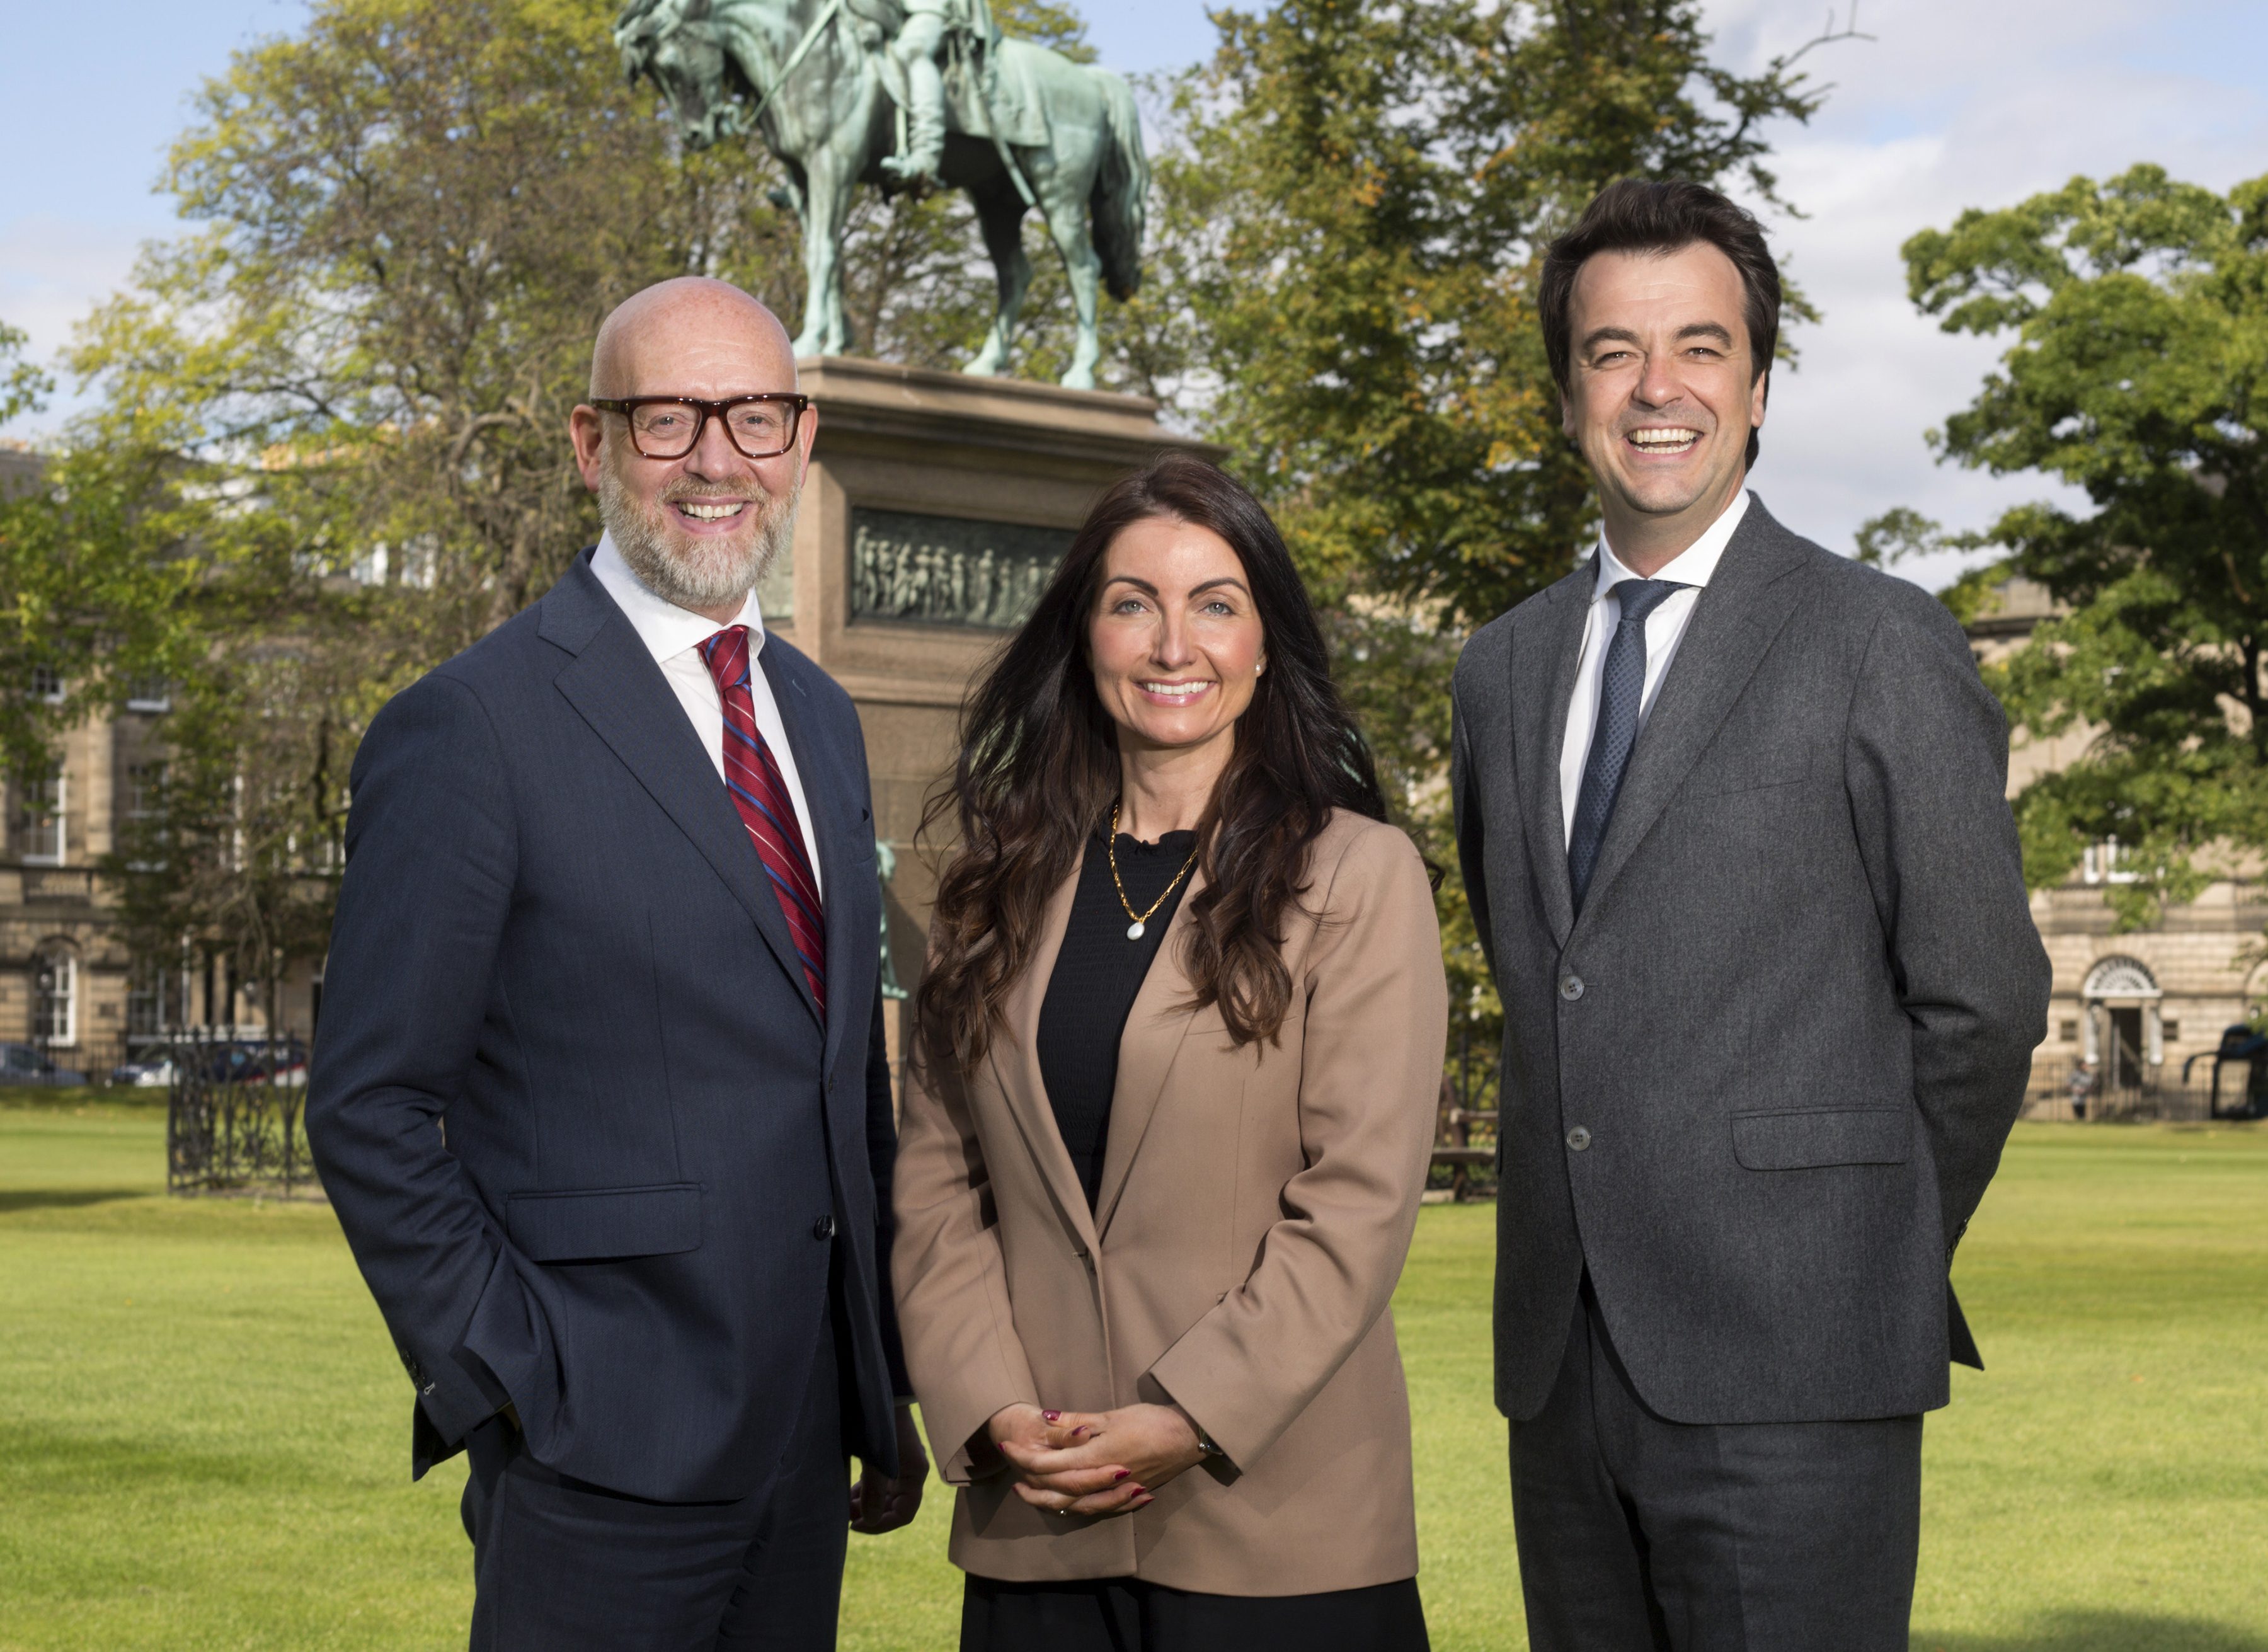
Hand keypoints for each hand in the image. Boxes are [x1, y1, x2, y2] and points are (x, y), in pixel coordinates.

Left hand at [850, 1403, 928, 1534]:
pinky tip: (848, 1493)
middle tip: (845, 1517)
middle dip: (871, 1515)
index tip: (855, 1525)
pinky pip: (879, 1483)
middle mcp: (910, 1471)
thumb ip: (872, 1491)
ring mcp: (900, 1464)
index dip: (881, 1525)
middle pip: (894, 1507)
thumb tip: (869, 1521)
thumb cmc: (876, 1422)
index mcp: (914, 1473)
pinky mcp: (889, 1457)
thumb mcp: (874, 1459)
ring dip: (866, 1504)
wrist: (873, 1388)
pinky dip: (865, 1491)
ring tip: (844, 1507)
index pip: (904, 1514)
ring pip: (885, 1496)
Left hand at [989, 1401, 1206, 1518]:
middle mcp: (1101, 1481)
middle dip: (1032, 1485)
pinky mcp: (1129, 1497)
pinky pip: (1097, 1510)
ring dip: (1051, 1502)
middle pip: (1058, 1491)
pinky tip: (1071, 1505)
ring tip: (1034, 1495)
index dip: (1025, 1457)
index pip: (1049, 1464)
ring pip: (1076, 1506)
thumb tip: (1046, 1418)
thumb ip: (1077, 1422)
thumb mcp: (1112, 1415)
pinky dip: (1079, 1509)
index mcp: (1094, 1457)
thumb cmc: (1151, 1421)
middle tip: (1013, 1478)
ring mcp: (1116, 1493)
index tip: (1007, 1447)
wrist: (1188, 1438)